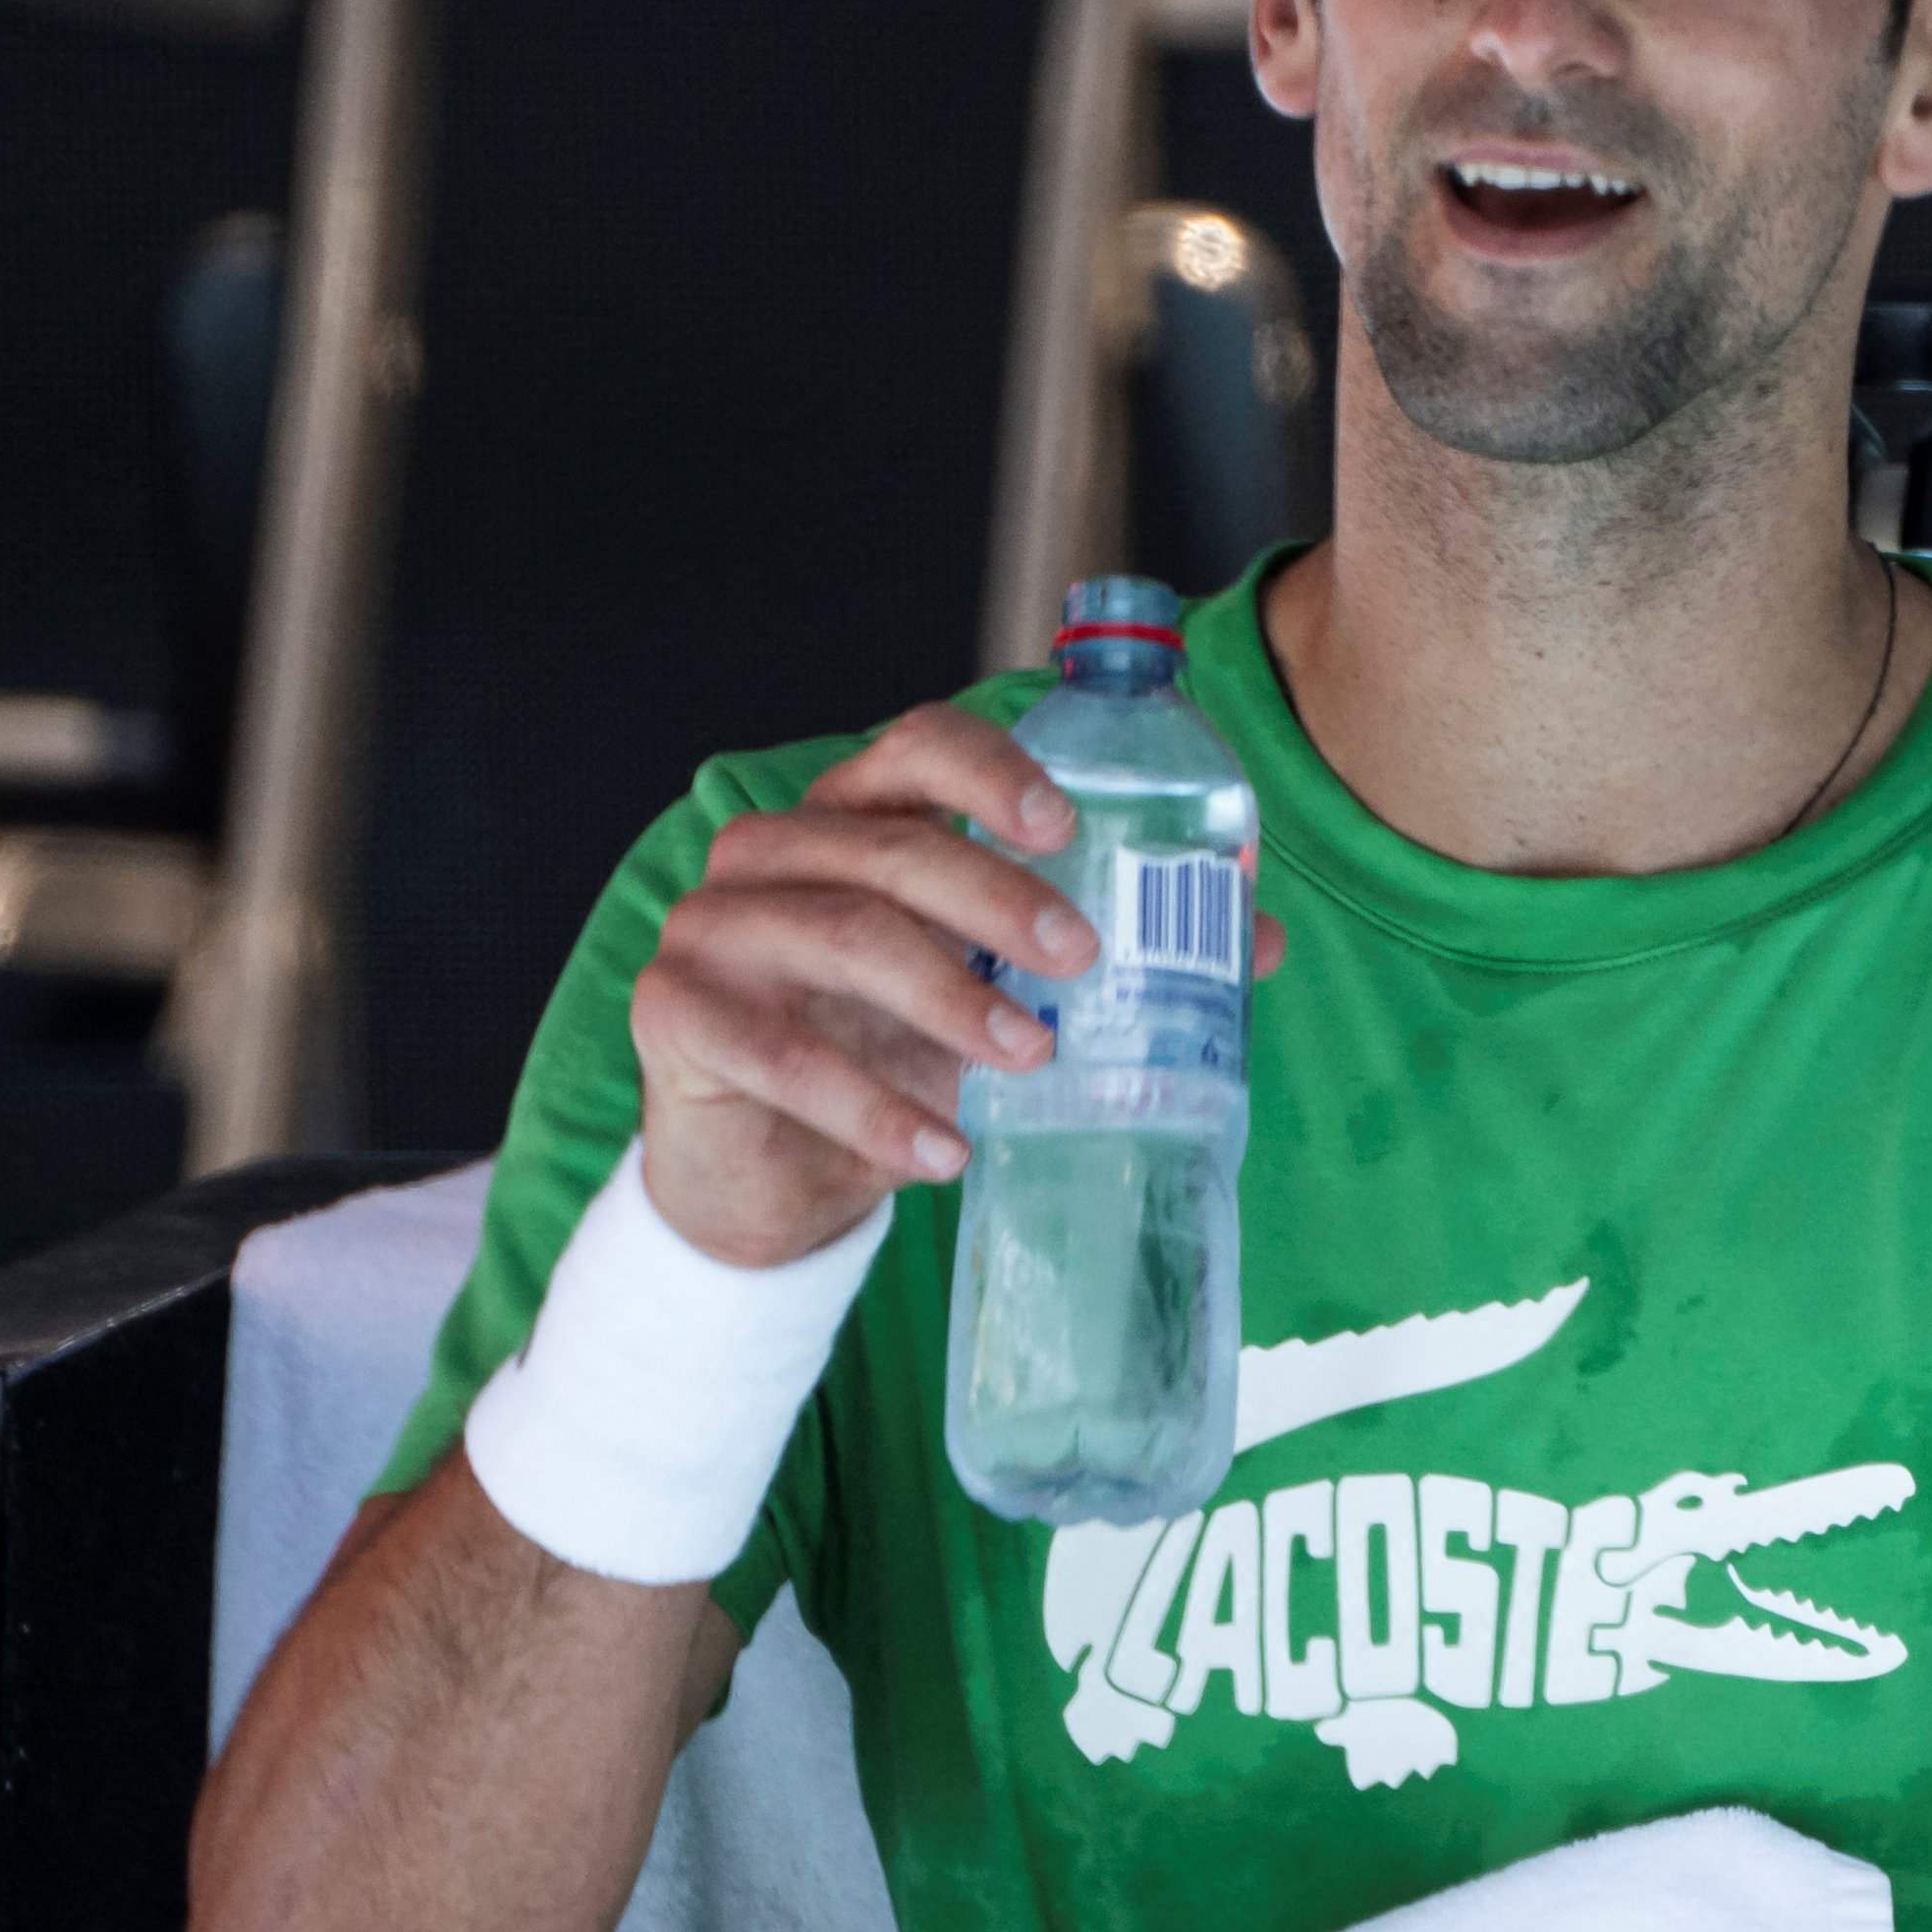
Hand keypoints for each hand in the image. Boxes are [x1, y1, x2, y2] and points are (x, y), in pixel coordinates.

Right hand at [625, 703, 1278, 1267]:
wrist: (770, 1183)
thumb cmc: (886, 1059)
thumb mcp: (990, 997)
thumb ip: (1092, 957)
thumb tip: (1255, 939)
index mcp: (852, 822)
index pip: (913, 749)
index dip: (987, 770)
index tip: (1065, 821)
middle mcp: (772, 855)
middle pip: (890, 850)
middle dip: (997, 899)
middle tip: (1082, 959)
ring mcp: (711, 929)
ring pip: (841, 936)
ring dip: (950, 1001)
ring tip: (1033, 1058)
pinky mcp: (675, 1015)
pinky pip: (781, 1053)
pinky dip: (875, 1107)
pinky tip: (945, 1150)